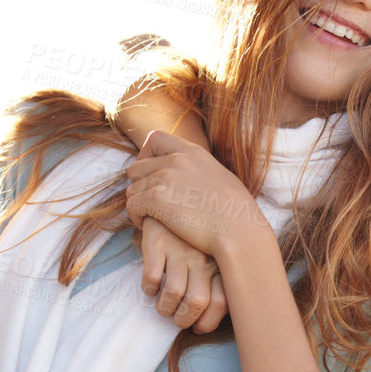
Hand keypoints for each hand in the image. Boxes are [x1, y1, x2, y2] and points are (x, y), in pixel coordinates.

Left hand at [126, 132, 267, 259]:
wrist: (239, 232)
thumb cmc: (236, 214)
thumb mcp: (220, 178)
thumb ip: (198, 170)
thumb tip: (190, 177)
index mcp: (192, 152)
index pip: (154, 139)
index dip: (146, 157)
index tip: (153, 176)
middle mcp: (176, 160)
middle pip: (136, 167)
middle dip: (140, 187)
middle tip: (152, 204)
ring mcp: (165, 178)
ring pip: (132, 189)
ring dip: (139, 205)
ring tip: (152, 218)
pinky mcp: (156, 199)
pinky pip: (131, 205)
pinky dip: (137, 218)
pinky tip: (150, 226)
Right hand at [136, 217, 228, 331]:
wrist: (178, 195)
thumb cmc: (199, 235)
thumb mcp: (216, 253)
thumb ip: (220, 280)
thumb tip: (209, 319)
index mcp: (220, 262)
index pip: (220, 303)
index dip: (208, 322)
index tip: (198, 327)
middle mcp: (203, 256)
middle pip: (197, 302)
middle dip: (183, 319)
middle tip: (176, 319)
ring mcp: (181, 248)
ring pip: (173, 293)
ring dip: (164, 308)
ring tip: (163, 307)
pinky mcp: (158, 240)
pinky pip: (152, 276)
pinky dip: (149, 289)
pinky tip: (150, 288)